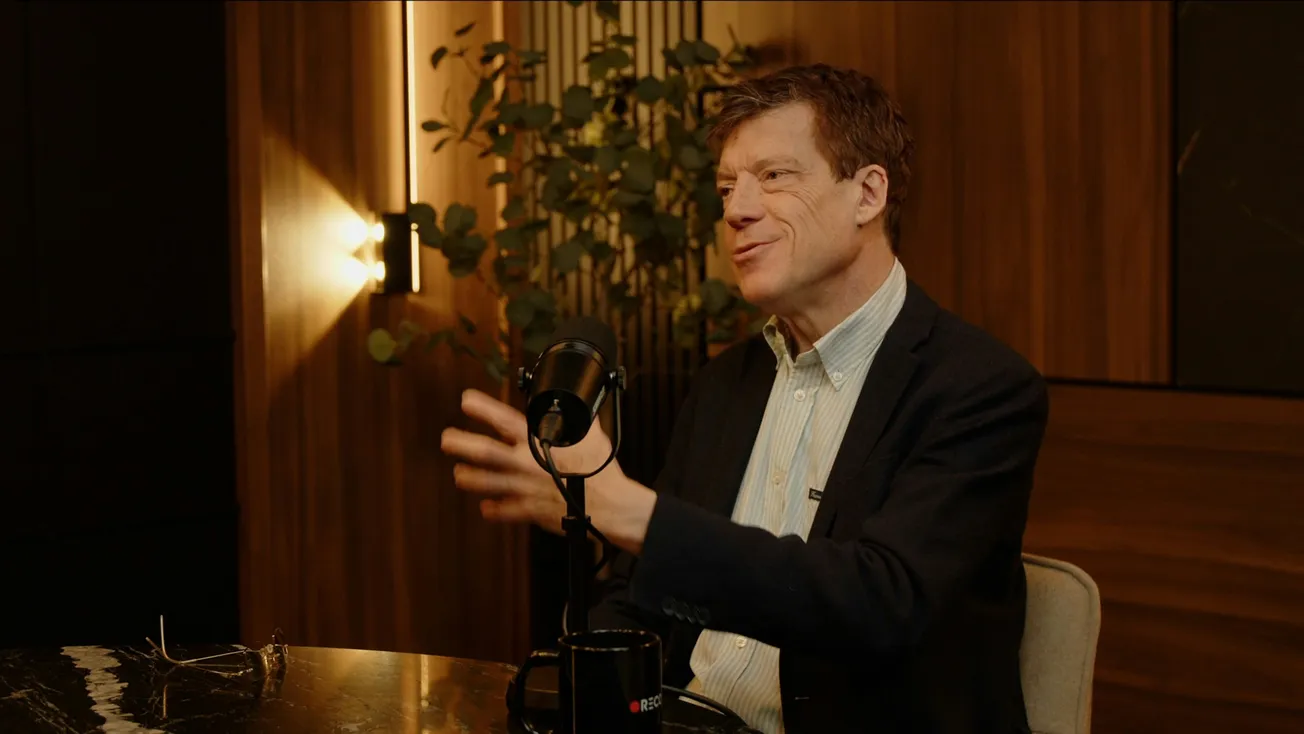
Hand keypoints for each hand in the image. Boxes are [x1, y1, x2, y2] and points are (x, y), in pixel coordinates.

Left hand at [441, 389, 625, 534]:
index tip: (467, 400)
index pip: (505, 420)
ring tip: (459, 474)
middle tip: (447, 440)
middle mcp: (526, 464)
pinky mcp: (530, 511)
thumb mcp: (590, 435)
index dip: (483, 408)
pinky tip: (485, 507)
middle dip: (462, 444)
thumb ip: (576, 422)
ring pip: (487, 483)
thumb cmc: (601, 471)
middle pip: (485, 452)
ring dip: (470, 478)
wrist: (608, 506)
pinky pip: (505, 512)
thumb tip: (575, 410)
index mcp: (539, 442)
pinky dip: (494, 510)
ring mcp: (524, 489)